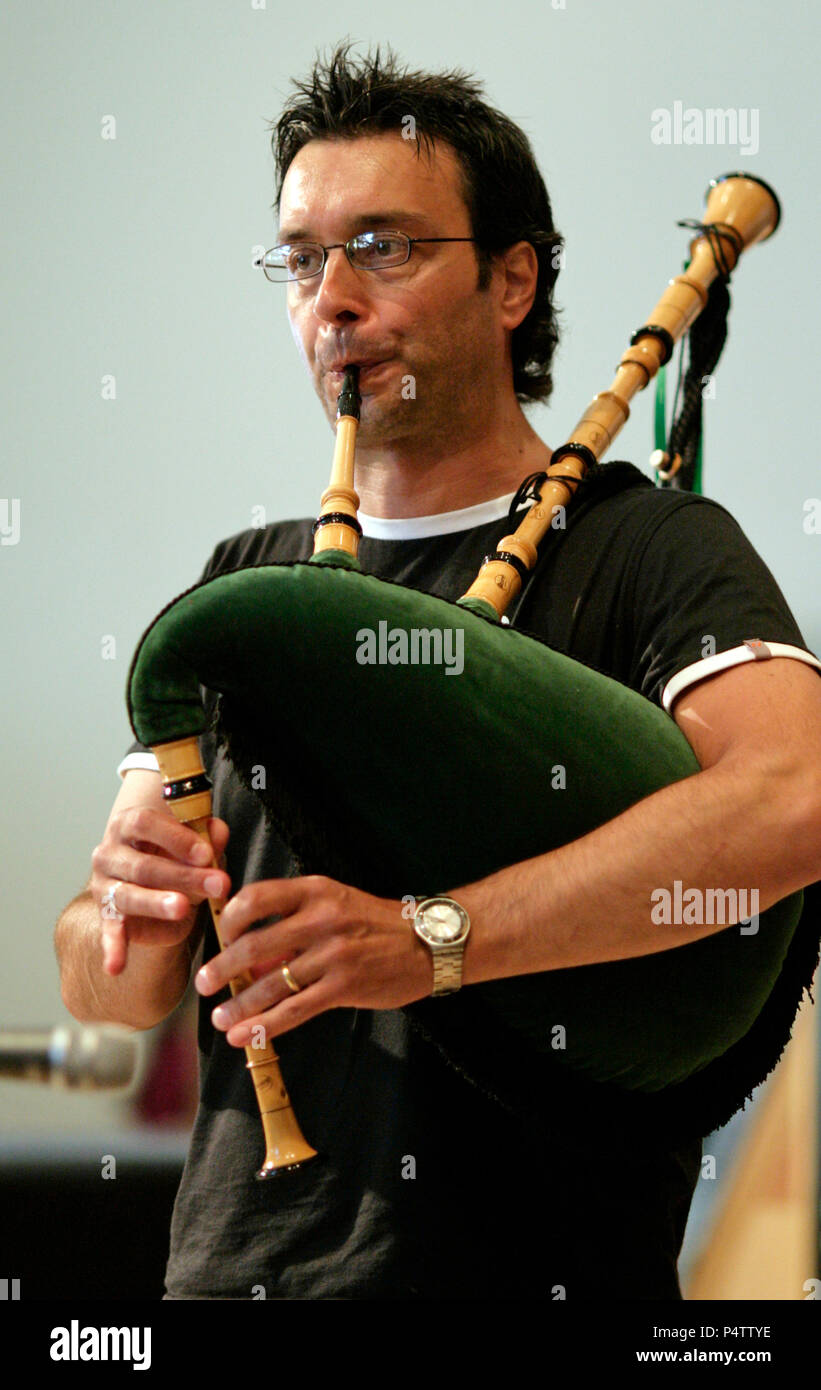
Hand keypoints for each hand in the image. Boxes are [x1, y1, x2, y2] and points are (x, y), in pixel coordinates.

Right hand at [90, 808, 231, 974]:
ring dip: (156, 903)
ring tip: (182, 908)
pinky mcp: (107, 916)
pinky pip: (109, 932)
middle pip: (143, 865)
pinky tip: (116, 967)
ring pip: (129, 895)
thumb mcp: (194, 842)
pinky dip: (112, 950)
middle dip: (183, 876)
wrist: (152, 879)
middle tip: (217, 884)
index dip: (175, 837)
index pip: (144, 823)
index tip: (206, 853)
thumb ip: (207, 836)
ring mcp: (103, 886)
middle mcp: (108, 853)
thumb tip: (218, 832)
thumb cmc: (174, 853)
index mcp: (127, 825)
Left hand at [194, 875, 432, 1045]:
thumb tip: (250, 956)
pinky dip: (262, 1026)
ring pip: (270, 985)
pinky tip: (243, 1035)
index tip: (219, 937)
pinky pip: (293, 1011)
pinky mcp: (343, 987)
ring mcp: (333, 954)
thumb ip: (295, 922)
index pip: (256, 897)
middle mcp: (321, 918)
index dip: (229, 919)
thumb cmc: (376, 923)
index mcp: (316, 890)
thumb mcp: (337, 904)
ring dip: (237, 1005)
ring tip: (220, 1018)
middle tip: (204, 983)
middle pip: (254, 944)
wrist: (429, 944)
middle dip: (222, 968)